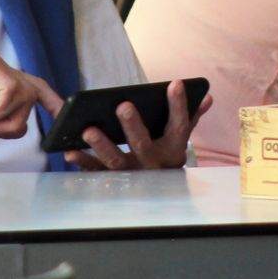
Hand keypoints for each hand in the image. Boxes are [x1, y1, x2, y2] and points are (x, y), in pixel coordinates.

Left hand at [65, 78, 212, 170]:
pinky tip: (71, 150)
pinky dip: (84, 162)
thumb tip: (206, 96)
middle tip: (124, 106)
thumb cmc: (165, 153)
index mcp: (173, 148)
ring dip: (103, 146)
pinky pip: (97, 172)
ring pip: (118, 162)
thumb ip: (191, 116)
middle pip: (144, 145)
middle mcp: (154, 164)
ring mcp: (132, 174)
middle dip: (134, 127)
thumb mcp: (180, 137)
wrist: (160, 194)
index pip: (180, 125)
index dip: (179, 105)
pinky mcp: (113, 181)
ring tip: (89, 130)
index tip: (175, 83)